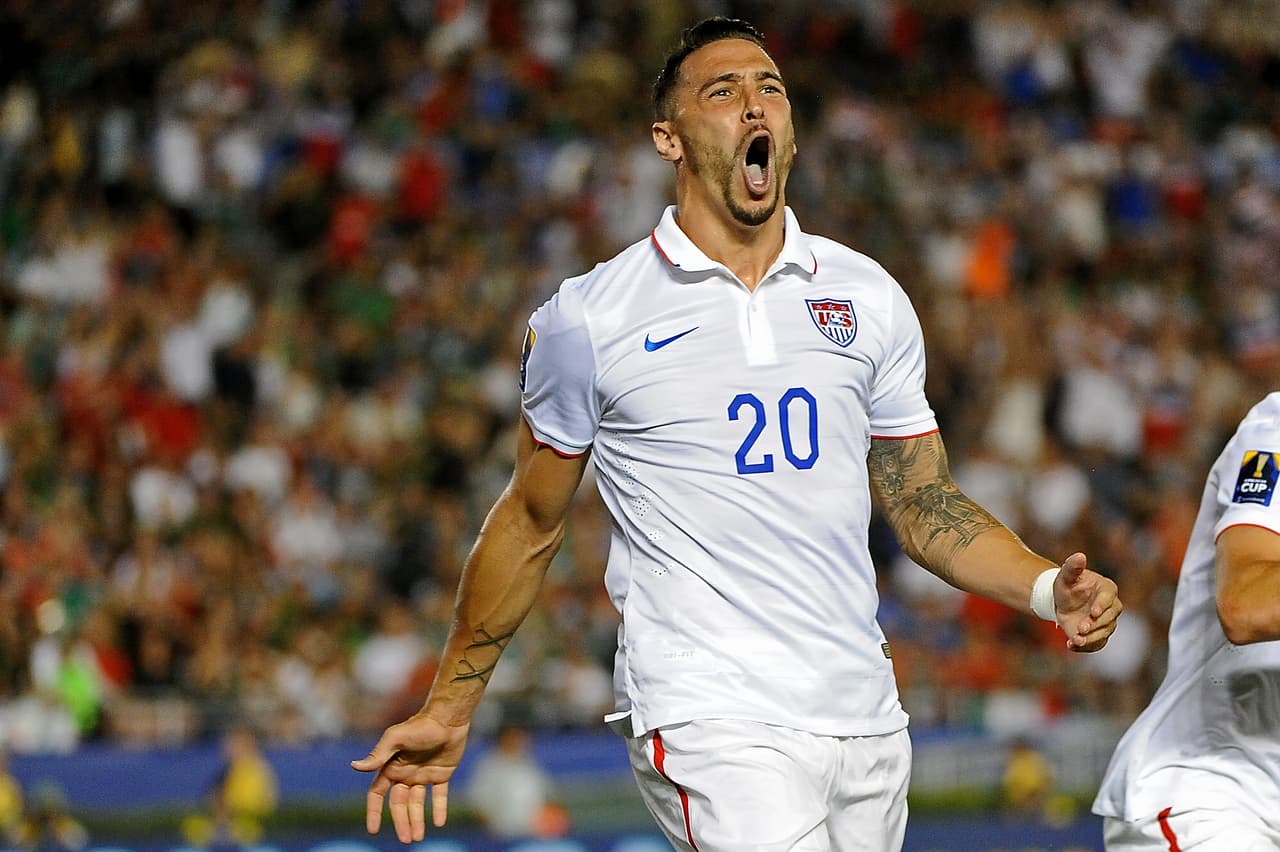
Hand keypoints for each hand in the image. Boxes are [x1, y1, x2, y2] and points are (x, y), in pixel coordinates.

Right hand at [350, 712, 470, 842]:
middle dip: (401, 822)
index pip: (377, 794)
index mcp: (391, 767)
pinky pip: (439, 796)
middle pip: (399, 804)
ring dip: (417, 820)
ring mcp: (423, 775)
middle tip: (407, 840)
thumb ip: (378, 755)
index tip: (373, 829)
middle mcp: (405, 774)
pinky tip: (438, 823)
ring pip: (417, 803)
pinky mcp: (441, 774)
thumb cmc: (420, 726)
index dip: (374, 812)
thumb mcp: (396, 739)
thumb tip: (355, 766)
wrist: (448, 718)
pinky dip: (439, 809)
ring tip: (418, 838)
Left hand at [1053, 552, 1121, 651]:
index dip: (1102, 605)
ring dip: (1091, 638)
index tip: (1094, 612)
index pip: (1108, 598)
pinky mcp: (1098, 635)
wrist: (1061, 602)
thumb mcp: (1066, 576)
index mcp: (1107, 589)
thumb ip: (1072, 567)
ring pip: (1104, 633)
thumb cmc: (1067, 585)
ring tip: (1075, 639)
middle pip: (1109, 618)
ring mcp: (1106, 622)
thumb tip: (1080, 556)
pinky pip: (1096, 644)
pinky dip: (1085, 647)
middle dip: (1095, 624)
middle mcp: (1111, 607)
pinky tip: (1071, 645)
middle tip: (1081, 628)